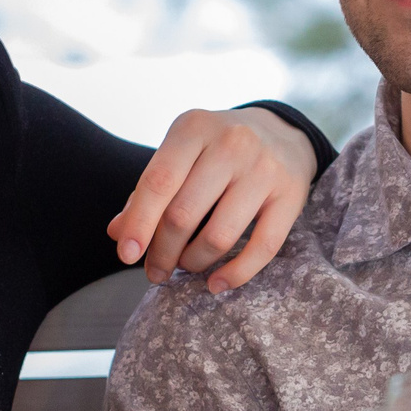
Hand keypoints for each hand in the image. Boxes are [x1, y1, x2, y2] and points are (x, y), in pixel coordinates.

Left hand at [107, 107, 318, 292]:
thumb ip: (149, 190)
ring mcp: (265, 169)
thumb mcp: (180, 153)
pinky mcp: (291, 195)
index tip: (127, 255)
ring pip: (219, 236)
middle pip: (184, 214)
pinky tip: (216, 283)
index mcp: (194, 127)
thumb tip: (119, 233)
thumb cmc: (216, 149)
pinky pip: (262, 248)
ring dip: (194, 262)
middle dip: (162, 252)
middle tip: (155, 270)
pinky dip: (235, 274)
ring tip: (185, 266)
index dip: (139, 224)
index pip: (158, 182)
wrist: (280, 131)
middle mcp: (231, 143)